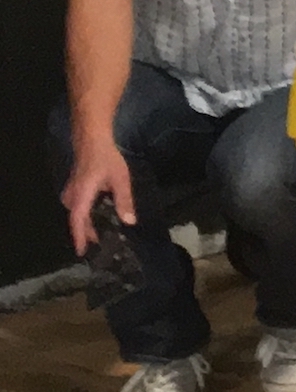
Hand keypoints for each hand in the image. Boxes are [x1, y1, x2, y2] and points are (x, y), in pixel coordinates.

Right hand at [61, 138, 134, 254]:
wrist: (92, 139)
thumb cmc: (106, 158)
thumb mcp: (120, 180)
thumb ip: (124, 201)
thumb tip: (129, 221)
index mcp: (82, 195)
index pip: (78, 221)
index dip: (80, 237)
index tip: (82, 252)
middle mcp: (73, 195)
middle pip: (77, 220)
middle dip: (87, 234)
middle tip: (99, 248)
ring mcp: (72, 191)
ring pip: (77, 213)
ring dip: (87, 225)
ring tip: (101, 236)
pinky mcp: (75, 188)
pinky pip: (78, 207)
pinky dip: (86, 215)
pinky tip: (99, 218)